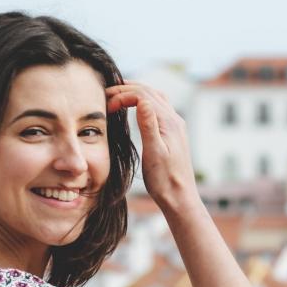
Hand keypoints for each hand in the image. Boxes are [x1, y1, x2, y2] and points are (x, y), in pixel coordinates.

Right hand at [105, 82, 198, 212]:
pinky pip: (159, 107)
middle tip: (106, 93)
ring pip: (155, 98)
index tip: (107, 106)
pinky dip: (145, 101)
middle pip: (149, 92)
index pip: (143, 96)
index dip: (123, 96)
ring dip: (137, 92)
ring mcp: (175, 125)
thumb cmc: (165, 180)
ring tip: (118, 94)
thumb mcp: (154, 153)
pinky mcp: (173, 133)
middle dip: (127, 89)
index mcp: (169, 123)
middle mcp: (175, 120)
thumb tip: (142, 101)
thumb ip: (148, 126)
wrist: (180, 197)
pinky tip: (136, 107)